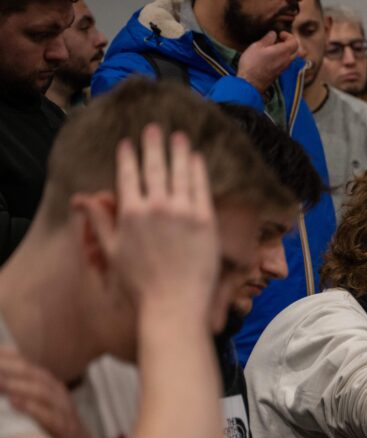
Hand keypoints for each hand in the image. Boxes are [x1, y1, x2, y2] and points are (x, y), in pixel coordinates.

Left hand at [0, 348, 101, 437]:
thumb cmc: (52, 426)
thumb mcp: (39, 404)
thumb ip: (22, 390)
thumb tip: (1, 380)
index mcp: (48, 384)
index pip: (25, 365)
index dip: (7, 357)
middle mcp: (57, 393)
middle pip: (32, 374)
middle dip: (8, 368)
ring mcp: (64, 410)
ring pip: (41, 392)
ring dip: (16, 385)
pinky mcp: (66, 429)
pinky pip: (49, 416)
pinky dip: (31, 408)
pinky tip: (14, 403)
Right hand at [74, 125, 219, 315]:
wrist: (174, 303)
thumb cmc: (141, 285)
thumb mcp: (113, 252)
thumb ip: (101, 222)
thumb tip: (83, 200)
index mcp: (130, 213)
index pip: (128, 175)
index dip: (128, 157)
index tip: (127, 143)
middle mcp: (155, 206)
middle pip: (154, 167)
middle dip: (153, 144)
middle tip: (154, 127)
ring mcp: (182, 211)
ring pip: (180, 172)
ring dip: (179, 151)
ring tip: (179, 136)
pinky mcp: (205, 219)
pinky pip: (201, 187)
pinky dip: (198, 170)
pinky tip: (197, 159)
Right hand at [237, 31, 300, 93]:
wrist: (250, 83)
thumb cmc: (252, 63)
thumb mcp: (257, 46)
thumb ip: (267, 39)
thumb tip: (273, 34)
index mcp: (283, 52)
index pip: (295, 42)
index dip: (289, 36)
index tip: (280, 35)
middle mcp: (286, 61)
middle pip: (296, 50)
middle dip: (290, 43)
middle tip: (279, 40)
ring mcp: (284, 68)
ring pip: (292, 57)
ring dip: (286, 51)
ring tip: (273, 48)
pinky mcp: (279, 73)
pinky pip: (286, 63)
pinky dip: (282, 57)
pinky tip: (271, 56)